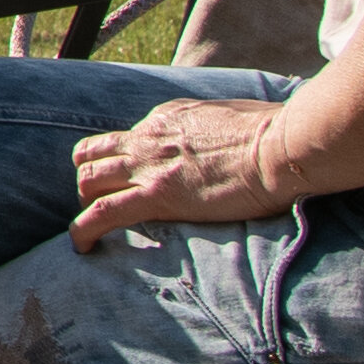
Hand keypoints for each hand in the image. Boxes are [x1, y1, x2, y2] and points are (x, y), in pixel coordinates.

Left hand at [67, 93, 296, 250]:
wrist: (282, 147)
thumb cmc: (276, 133)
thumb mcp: (235, 117)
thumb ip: (217, 130)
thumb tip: (231, 142)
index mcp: (167, 118)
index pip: (127, 138)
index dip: (124, 162)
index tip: (133, 182)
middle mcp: (149, 138)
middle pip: (94, 155)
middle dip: (90, 179)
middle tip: (102, 204)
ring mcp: (149, 166)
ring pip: (89, 180)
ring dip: (84, 204)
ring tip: (91, 228)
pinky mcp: (157, 196)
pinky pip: (102, 213)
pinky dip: (82, 230)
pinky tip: (81, 246)